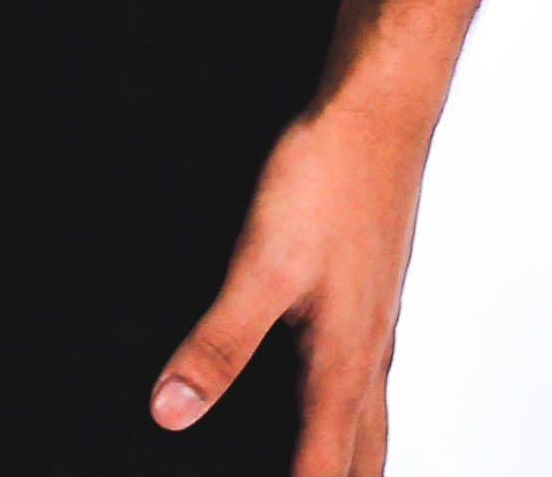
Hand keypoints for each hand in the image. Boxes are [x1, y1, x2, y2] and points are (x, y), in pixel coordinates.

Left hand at [150, 85, 436, 470]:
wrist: (380, 111)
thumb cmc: (330, 180)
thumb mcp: (261, 265)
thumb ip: (218, 345)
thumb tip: (172, 415)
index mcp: (342, 367)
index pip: (321, 472)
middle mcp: (369, 357)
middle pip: (362, 463)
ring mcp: (377, 326)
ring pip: (370, 424)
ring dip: (350, 463)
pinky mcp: (372, 296)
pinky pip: (366, 381)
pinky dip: (349, 415)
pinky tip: (324, 392)